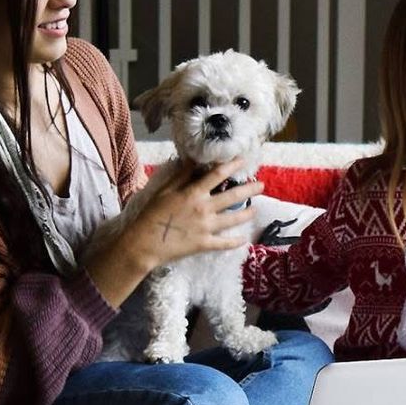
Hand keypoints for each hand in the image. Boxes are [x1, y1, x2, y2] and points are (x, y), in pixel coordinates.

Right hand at [84, 160, 260, 305]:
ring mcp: (205, 227)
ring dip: (247, 213)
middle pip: (232, 196)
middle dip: (249, 189)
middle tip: (261, 185)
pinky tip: (244, 239)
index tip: (242, 160)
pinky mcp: (204, 244)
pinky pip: (224, 243)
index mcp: (193, 193)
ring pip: (233, 219)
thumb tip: (193, 161)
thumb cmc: (150, 215)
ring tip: (255, 210)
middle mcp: (203, 208)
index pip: (217, 175)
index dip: (232, 166)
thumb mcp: (163, 191)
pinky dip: (235, 241)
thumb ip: (180, 176)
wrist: (143, 243)